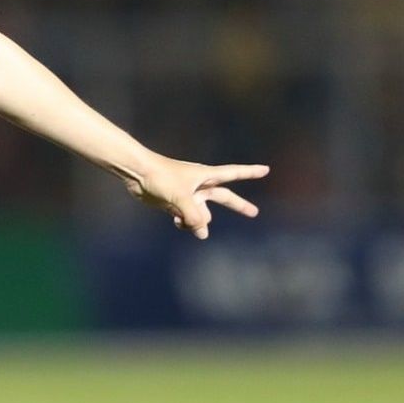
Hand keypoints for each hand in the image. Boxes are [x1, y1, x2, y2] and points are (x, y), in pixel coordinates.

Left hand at [124, 156, 268, 239]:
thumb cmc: (161, 177)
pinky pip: (189, 220)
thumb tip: (203, 233)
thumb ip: (194, 216)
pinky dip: (185, 223)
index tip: (266, 170)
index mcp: (206, 176)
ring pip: (203, 215)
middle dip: (239, 206)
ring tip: (184, 219)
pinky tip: (176, 221)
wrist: (138, 173)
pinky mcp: (176, 204)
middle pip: (225, 198)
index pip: (234, 174)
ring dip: (198, 222)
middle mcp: (200, 186)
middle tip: (254, 213)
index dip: (250, 172)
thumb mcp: (181, 197)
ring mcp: (189, 196)